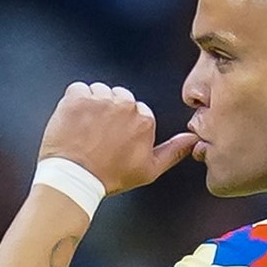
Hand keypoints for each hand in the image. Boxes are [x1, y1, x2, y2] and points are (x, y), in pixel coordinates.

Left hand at [39, 83, 194, 197]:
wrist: (76, 178)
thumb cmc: (110, 176)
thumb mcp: (150, 170)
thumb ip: (174, 151)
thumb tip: (192, 139)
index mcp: (144, 119)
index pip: (137, 110)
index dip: (124, 125)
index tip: (116, 137)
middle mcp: (124, 105)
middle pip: (119, 98)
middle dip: (110, 112)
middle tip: (100, 134)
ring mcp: (100, 99)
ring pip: (99, 92)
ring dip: (93, 105)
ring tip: (87, 129)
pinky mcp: (77, 96)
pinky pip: (78, 89)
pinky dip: (74, 102)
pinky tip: (75, 121)